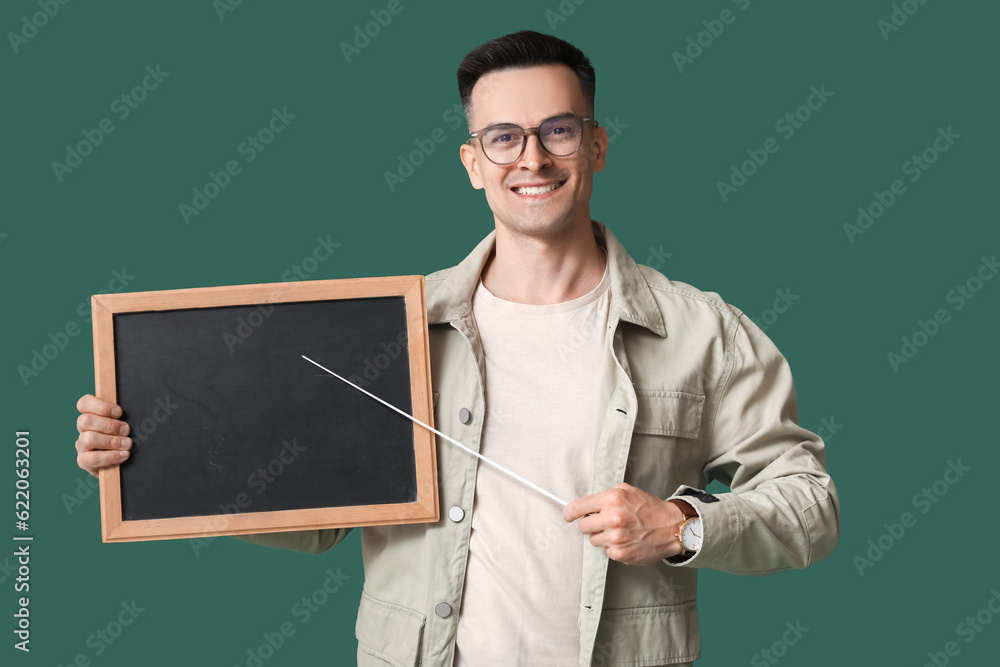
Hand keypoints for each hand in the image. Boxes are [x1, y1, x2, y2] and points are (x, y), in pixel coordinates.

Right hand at [75, 394, 131, 476]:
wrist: (118, 464)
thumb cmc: (124, 438)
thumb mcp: (124, 424)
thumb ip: (123, 417)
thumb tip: (137, 409)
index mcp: (91, 415)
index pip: (84, 403)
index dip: (101, 406)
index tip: (119, 412)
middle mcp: (83, 429)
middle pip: (85, 420)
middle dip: (109, 425)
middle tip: (127, 430)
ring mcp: (81, 445)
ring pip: (89, 438)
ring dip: (111, 441)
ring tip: (128, 444)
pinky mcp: (84, 461)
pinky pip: (93, 458)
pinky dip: (111, 456)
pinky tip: (124, 455)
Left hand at [563, 482, 684, 565]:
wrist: (672, 528)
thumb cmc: (650, 509)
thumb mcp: (627, 491)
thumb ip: (605, 496)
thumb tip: (585, 505)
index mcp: (613, 499)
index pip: (578, 507)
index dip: (570, 512)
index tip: (568, 515)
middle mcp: (613, 518)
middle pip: (582, 526)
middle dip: (591, 524)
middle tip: (604, 522)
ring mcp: (616, 538)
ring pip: (593, 539)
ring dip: (603, 536)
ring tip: (620, 530)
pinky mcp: (619, 553)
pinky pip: (606, 550)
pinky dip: (613, 546)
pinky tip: (627, 540)